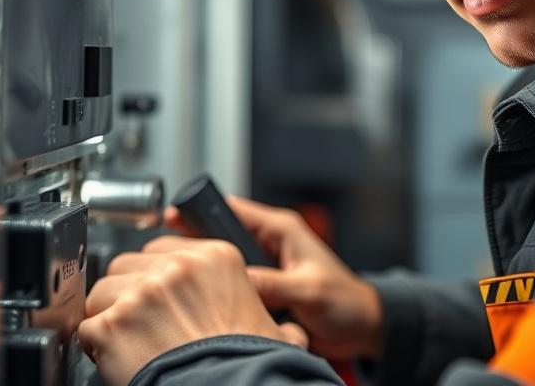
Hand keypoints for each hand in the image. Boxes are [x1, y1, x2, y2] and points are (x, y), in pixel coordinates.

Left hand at [79, 235, 307, 385]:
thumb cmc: (249, 367)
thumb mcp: (275, 330)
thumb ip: (269, 315)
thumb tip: (289, 331)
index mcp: (215, 257)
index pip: (161, 250)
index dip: (155, 278)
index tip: (158, 299)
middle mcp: (176, 267)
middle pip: (127, 266)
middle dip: (129, 294)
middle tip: (142, 326)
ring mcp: (142, 293)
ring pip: (102, 292)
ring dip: (109, 317)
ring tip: (129, 343)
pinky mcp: (112, 324)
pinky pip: (87, 327)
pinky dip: (95, 346)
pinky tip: (116, 360)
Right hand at [165, 198, 383, 360]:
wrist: (361, 327)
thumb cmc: (346, 301)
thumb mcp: (308, 290)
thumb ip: (272, 284)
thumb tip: (234, 281)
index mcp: (280, 229)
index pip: (231, 208)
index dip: (200, 210)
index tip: (172, 218)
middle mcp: (268, 243)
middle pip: (219, 235)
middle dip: (196, 246)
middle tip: (173, 258)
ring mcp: (263, 266)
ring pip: (222, 262)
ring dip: (208, 271)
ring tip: (189, 281)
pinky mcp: (262, 288)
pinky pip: (231, 285)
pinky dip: (219, 291)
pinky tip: (207, 301)